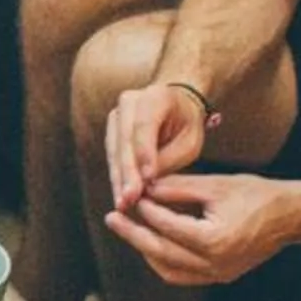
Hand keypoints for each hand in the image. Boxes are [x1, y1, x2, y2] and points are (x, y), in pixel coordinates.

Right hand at [104, 79, 210, 209]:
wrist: (176, 107)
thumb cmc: (187, 125)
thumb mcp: (190, 142)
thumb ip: (169, 158)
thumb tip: (146, 181)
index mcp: (155, 96)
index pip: (145, 126)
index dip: (144, 153)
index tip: (147, 179)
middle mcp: (129, 101)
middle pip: (125, 140)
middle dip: (127, 172)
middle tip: (129, 198)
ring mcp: (116, 115)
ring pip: (114, 151)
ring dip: (118, 179)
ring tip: (122, 203)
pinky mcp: (110, 130)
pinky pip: (111, 156)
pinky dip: (117, 177)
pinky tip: (120, 197)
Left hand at [104, 172, 300, 287]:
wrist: (292, 216)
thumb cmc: (257, 194)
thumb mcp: (215, 184)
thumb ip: (177, 187)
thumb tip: (143, 187)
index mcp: (214, 239)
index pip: (166, 225)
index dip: (145, 208)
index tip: (130, 194)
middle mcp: (215, 264)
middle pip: (160, 251)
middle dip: (133, 233)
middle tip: (112, 217)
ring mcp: (218, 274)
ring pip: (168, 268)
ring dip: (146, 249)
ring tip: (129, 228)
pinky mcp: (221, 277)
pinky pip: (183, 275)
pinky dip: (164, 260)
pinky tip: (153, 241)